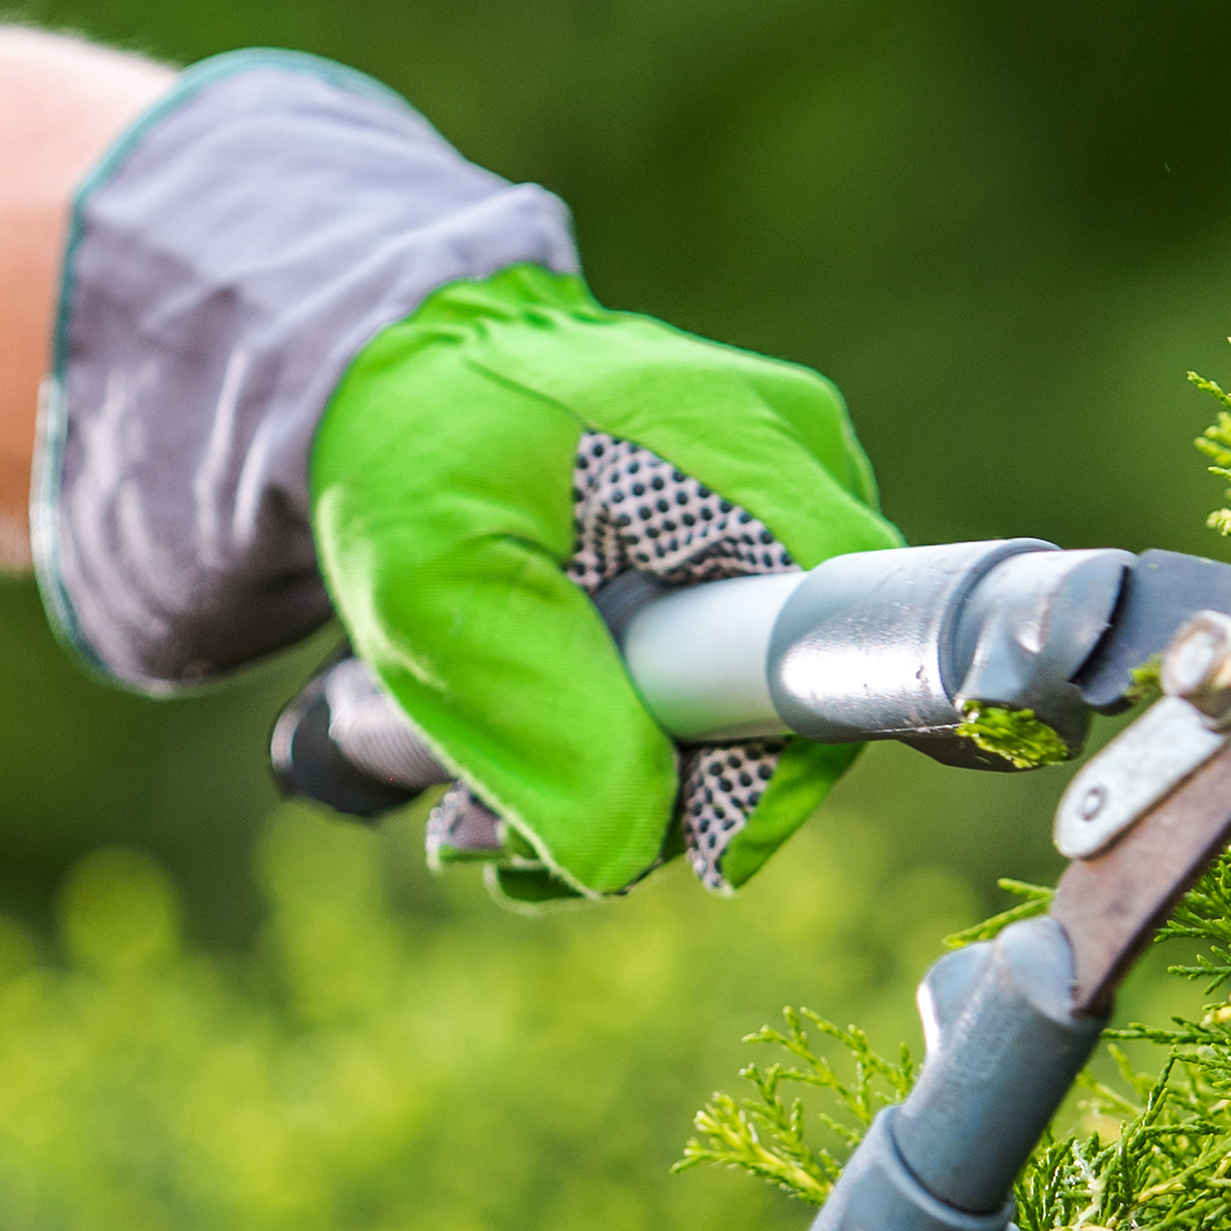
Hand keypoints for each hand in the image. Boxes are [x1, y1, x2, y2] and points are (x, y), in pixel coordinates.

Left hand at [35, 55, 891, 900]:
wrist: (393, 370)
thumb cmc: (412, 449)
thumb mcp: (436, 585)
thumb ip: (539, 720)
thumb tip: (620, 860)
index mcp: (752, 459)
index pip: (837, 655)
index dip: (767, 780)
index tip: (668, 848)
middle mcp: (797, 472)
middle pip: (791, 702)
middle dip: (660, 806)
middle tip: (502, 843)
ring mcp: (774, 508)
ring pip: (746, 711)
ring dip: (619, 793)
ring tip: (478, 822)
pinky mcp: (736, 547)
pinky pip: (714, 681)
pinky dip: (618, 744)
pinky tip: (519, 771)